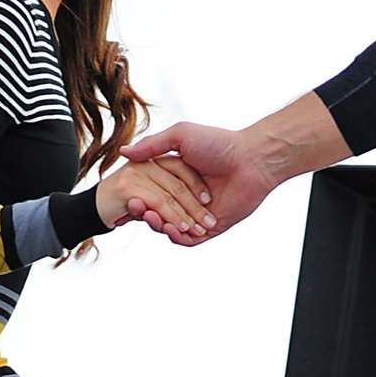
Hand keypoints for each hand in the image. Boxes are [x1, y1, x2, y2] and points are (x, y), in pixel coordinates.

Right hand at [121, 122, 273, 245]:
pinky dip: (177, 237)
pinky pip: (190, 240)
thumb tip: (124, 152)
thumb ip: (152, 146)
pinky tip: (169, 228)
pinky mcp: (212, 227)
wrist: (252, 159)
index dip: (139, 195)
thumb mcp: (180, 136)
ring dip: (160, 225)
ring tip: (152, 218)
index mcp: (179, 177)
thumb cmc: (219, 143)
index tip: (125, 196)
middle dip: (147, 212)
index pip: (152, 192)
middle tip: (134, 210)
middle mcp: (188, 196)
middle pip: (160, 211)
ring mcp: (200, 213)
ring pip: (173, 227)